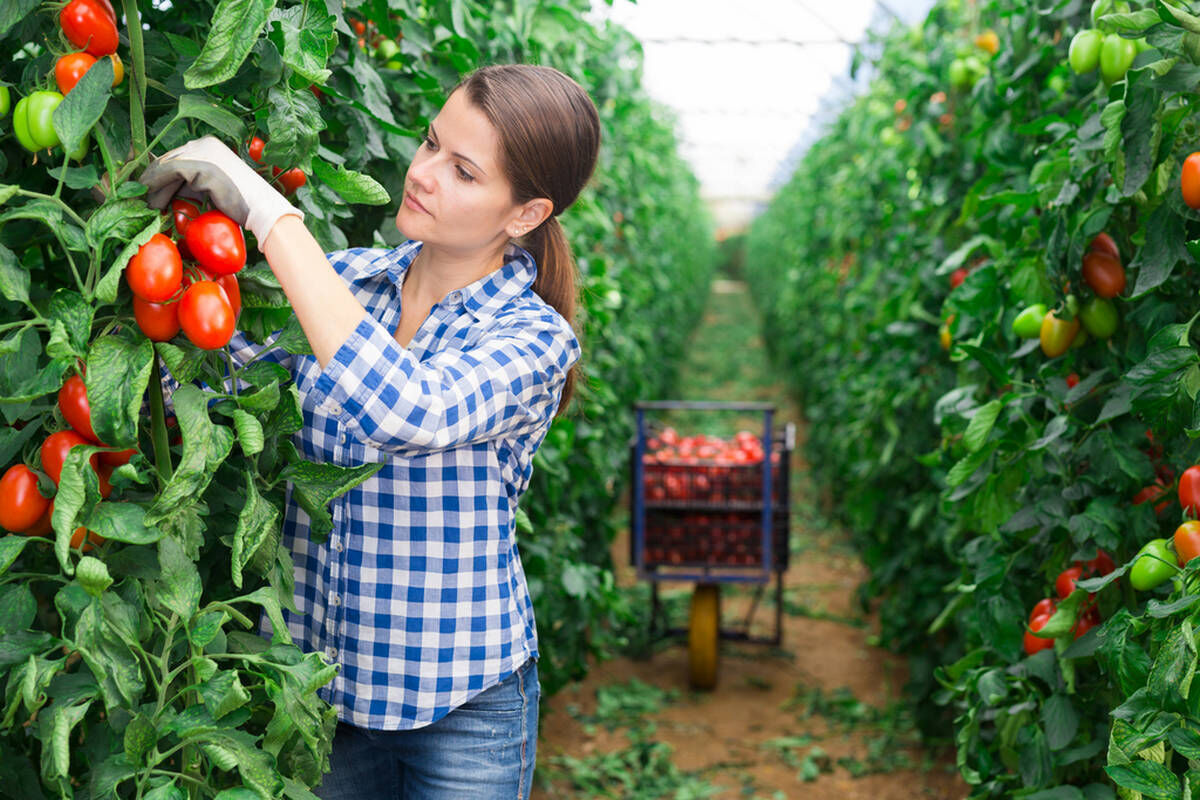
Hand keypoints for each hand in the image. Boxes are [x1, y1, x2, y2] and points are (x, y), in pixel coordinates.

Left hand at [139, 136, 302, 248]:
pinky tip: (154, 203)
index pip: (174, 157)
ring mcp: (202, 152)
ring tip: (147, 206)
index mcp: (209, 145)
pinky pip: (168, 174)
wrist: (264, 211)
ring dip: (152, 188)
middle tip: (143, 201)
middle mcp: (203, 144)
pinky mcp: (199, 164)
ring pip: (164, 166)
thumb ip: (191, 185)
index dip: (157, 175)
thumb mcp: (212, 189)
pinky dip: (157, 188)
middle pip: (166, 160)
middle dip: (151, 182)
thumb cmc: (243, 206)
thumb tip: (162, 192)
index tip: (146, 191)